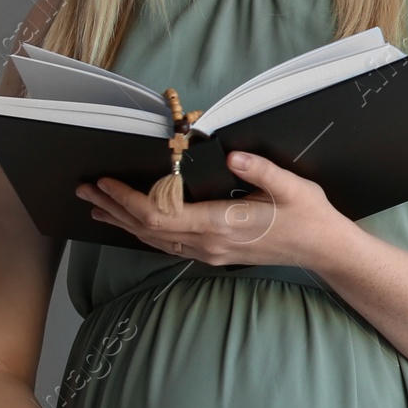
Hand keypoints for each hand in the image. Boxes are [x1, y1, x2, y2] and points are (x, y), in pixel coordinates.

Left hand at [77, 150, 345, 270]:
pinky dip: (144, 232)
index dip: (128, 199)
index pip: (160, 214)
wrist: (322, 250)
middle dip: (114, 208)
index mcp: (222, 224)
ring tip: (97, 206)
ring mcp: (210, 252)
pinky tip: (133, 224)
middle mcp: (209, 243)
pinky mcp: (214, 254)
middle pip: (148, 229)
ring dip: (124, 222)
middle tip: (85, 190)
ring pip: (154, 240)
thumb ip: (261, 170)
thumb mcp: (292, 186)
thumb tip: (233, 154)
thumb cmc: (308, 216)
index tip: (105, 182)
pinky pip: (168, 245)